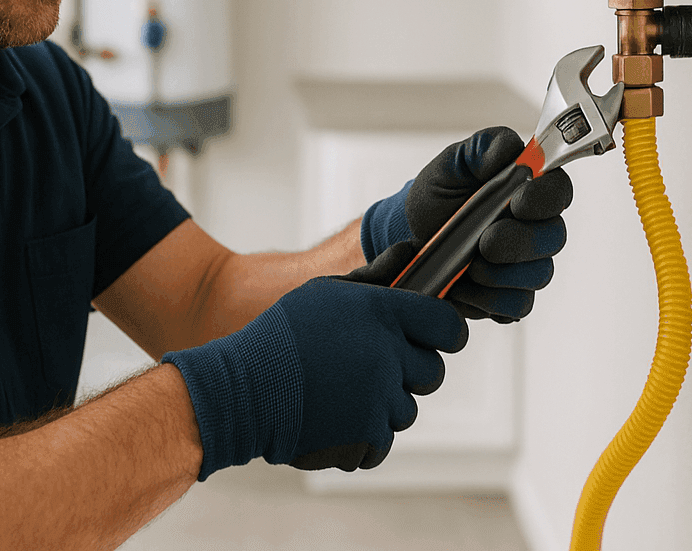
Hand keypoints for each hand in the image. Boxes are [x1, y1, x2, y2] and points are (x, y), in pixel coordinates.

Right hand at [162, 276, 466, 476]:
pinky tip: (332, 418)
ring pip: (406, 409)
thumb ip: (375, 277)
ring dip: (381, 406)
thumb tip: (410, 250)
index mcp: (382, 312)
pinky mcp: (367, 437)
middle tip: (367, 369)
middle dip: (408, 373)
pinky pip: (383, 441)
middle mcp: (387, 353)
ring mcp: (379, 398)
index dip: (445, 334)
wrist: (241, 391)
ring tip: (339, 393)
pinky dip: (361, 437)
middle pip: (432, 372)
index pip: (449, 326)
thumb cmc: (282, 336)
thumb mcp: (326, 293)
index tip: (433, 340)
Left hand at [357, 127, 570, 321]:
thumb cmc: (438, 196)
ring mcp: (525, 266)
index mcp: (529, 190)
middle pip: (554, 238)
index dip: (546, 198)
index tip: (519, 201)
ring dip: (502, 272)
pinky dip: (488, 299)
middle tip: (487, 241)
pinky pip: (515, 306)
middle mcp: (536, 228)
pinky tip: (464, 285)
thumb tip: (510, 148)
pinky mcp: (509, 297)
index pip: (559, 191)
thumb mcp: (450, 165)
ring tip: (470, 265)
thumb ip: (481, 148)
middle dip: (521, 241)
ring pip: (537, 276)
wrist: (410, 235)